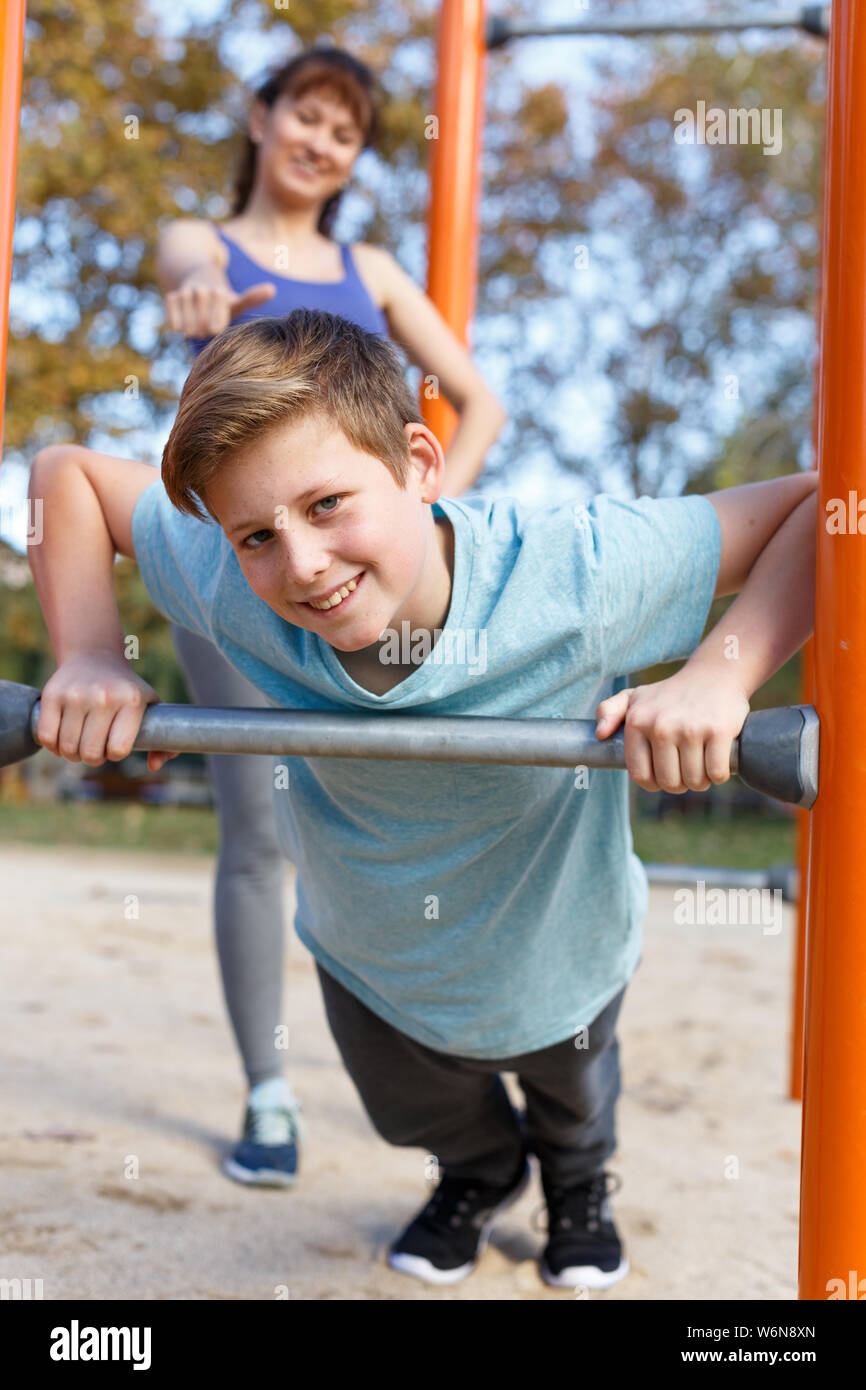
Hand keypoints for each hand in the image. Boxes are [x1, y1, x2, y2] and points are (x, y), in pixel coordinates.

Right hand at [35, 652, 179, 773]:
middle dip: (92, 758)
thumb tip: (153, 765)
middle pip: (90, 753)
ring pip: (67, 748)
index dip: (115, 754)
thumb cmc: (127, 690)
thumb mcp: (151, 707)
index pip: (118, 750)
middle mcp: (104, 696)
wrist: (95, 657)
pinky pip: (46, 736)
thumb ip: (165, 743)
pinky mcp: (52, 694)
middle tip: (95, 747)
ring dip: (72, 754)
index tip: (114, 745)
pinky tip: (62, 739)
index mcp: (132, 701)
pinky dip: (52, 746)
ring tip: (80, 743)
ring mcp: (76, 694)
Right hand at [164, 270, 276, 338]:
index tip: (218, 321)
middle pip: (201, 330)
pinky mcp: (171, 296)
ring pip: (187, 329)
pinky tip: (184, 317)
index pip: (215, 328)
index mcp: (220, 294)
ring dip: (191, 329)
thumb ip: (252, 298)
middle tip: (206, 319)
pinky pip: (174, 325)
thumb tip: (272, 289)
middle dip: (204, 330)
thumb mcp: (236, 300)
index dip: (215, 330)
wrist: (197, 278)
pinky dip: (178, 326)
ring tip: (196, 318)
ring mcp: (185, 292)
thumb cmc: (221, 299)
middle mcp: (202, 291)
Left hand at [595, 670, 750, 793]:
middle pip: (668, 782)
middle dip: (679, 785)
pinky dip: (718, 776)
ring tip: (701, 766)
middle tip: (686, 771)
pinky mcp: (718, 731)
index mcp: (637, 721)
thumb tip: (600, 734)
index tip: (663, 777)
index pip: (640, 775)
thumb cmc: (671, 693)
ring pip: (694, 781)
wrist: (714, 674)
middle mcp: (661, 725)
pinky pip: (716, 773)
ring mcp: (690, 728)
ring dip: (700, 782)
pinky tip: (717, 762)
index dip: (653, 784)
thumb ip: (609, 712)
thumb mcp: (635, 697)